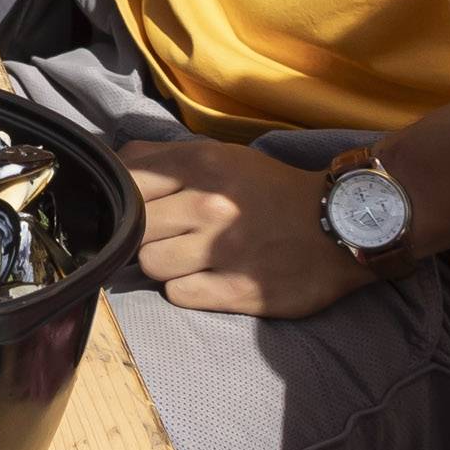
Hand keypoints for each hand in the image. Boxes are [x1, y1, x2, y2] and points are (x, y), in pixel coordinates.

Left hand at [117, 137, 380, 317]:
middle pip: (135, 229)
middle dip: (146, 234)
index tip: (133, 209)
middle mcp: (210, 205)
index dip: (124, 200)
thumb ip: (163, 157)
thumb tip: (110, 162)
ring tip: (192, 258)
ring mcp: (223, 250)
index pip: (128, 183)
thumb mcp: (220, 155)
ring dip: (166, 264)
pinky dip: (188, 289)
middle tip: (171, 236)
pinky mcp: (238, 290)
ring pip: (151, 265)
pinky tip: (210, 278)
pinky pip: (179, 294)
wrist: (339, 226)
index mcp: (203, 165)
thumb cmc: (271, 190)